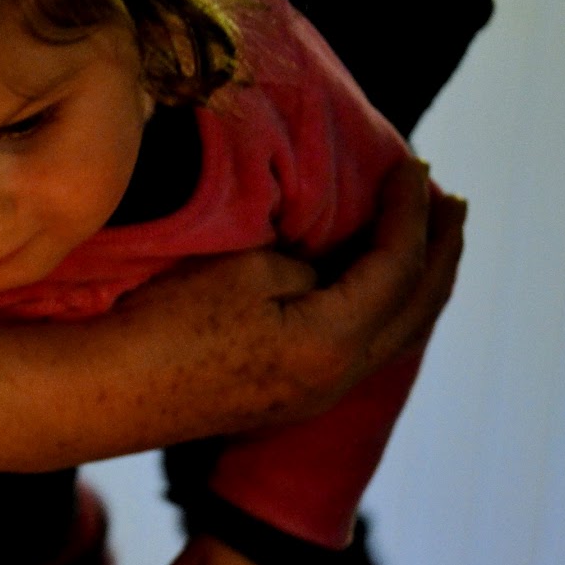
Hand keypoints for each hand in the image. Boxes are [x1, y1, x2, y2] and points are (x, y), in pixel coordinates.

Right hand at [0, 155, 462, 475]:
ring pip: (395, 337)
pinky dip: (387, 311)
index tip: (414, 164)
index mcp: (333, 343)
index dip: (410, 211)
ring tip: (433, 242)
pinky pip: (365, 350)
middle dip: (441, 253)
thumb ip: (309, 264)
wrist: (109, 393)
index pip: (397, 267)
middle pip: (416, 311)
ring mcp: (315, 397)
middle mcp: (338, 379)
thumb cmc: (167, 323)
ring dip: (419, 286)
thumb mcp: (246, 272)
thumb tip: (329, 267)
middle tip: (454, 203)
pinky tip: (380, 292)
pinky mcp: (288, 400)